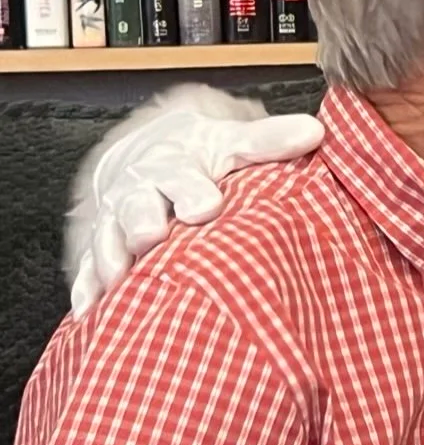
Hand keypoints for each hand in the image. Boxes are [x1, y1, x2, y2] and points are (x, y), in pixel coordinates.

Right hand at [70, 103, 324, 314]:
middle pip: (136, 205)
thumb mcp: (231, 142)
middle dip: (143, 221)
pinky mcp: (102, 250)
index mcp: (173, 165)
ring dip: (111, 258)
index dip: (190, 189)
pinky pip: (87, 271)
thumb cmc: (196, 156)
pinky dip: (87, 290)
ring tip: (119, 278)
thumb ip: (269, 140)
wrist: (142, 156)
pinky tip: (90, 310)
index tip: (206, 206)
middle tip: (153, 237)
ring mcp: (115, 223)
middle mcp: (138, 192)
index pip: (180, 174)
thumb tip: (315, 133)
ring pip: (107, 238)